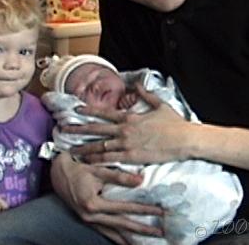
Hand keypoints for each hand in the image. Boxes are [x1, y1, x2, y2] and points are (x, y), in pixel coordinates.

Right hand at [51, 152, 162, 242]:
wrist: (57, 172)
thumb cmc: (78, 167)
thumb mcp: (98, 169)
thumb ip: (120, 176)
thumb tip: (142, 180)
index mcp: (94, 203)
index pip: (125, 209)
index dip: (144, 210)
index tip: (160, 212)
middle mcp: (91, 216)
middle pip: (122, 225)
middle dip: (143, 229)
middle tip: (161, 232)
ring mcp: (88, 220)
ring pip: (114, 232)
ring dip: (131, 237)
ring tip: (147, 242)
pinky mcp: (87, 220)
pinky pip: (105, 232)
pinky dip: (117, 238)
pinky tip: (126, 242)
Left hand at [65, 83, 191, 164]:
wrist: (185, 139)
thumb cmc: (174, 123)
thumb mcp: (159, 104)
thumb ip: (145, 94)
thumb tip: (137, 84)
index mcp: (130, 117)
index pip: (104, 113)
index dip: (89, 112)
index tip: (77, 110)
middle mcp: (125, 130)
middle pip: (96, 130)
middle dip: (78, 130)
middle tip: (63, 130)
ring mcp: (127, 144)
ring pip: (100, 146)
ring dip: (84, 148)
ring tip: (71, 150)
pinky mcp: (133, 158)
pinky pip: (111, 160)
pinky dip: (98, 161)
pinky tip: (88, 163)